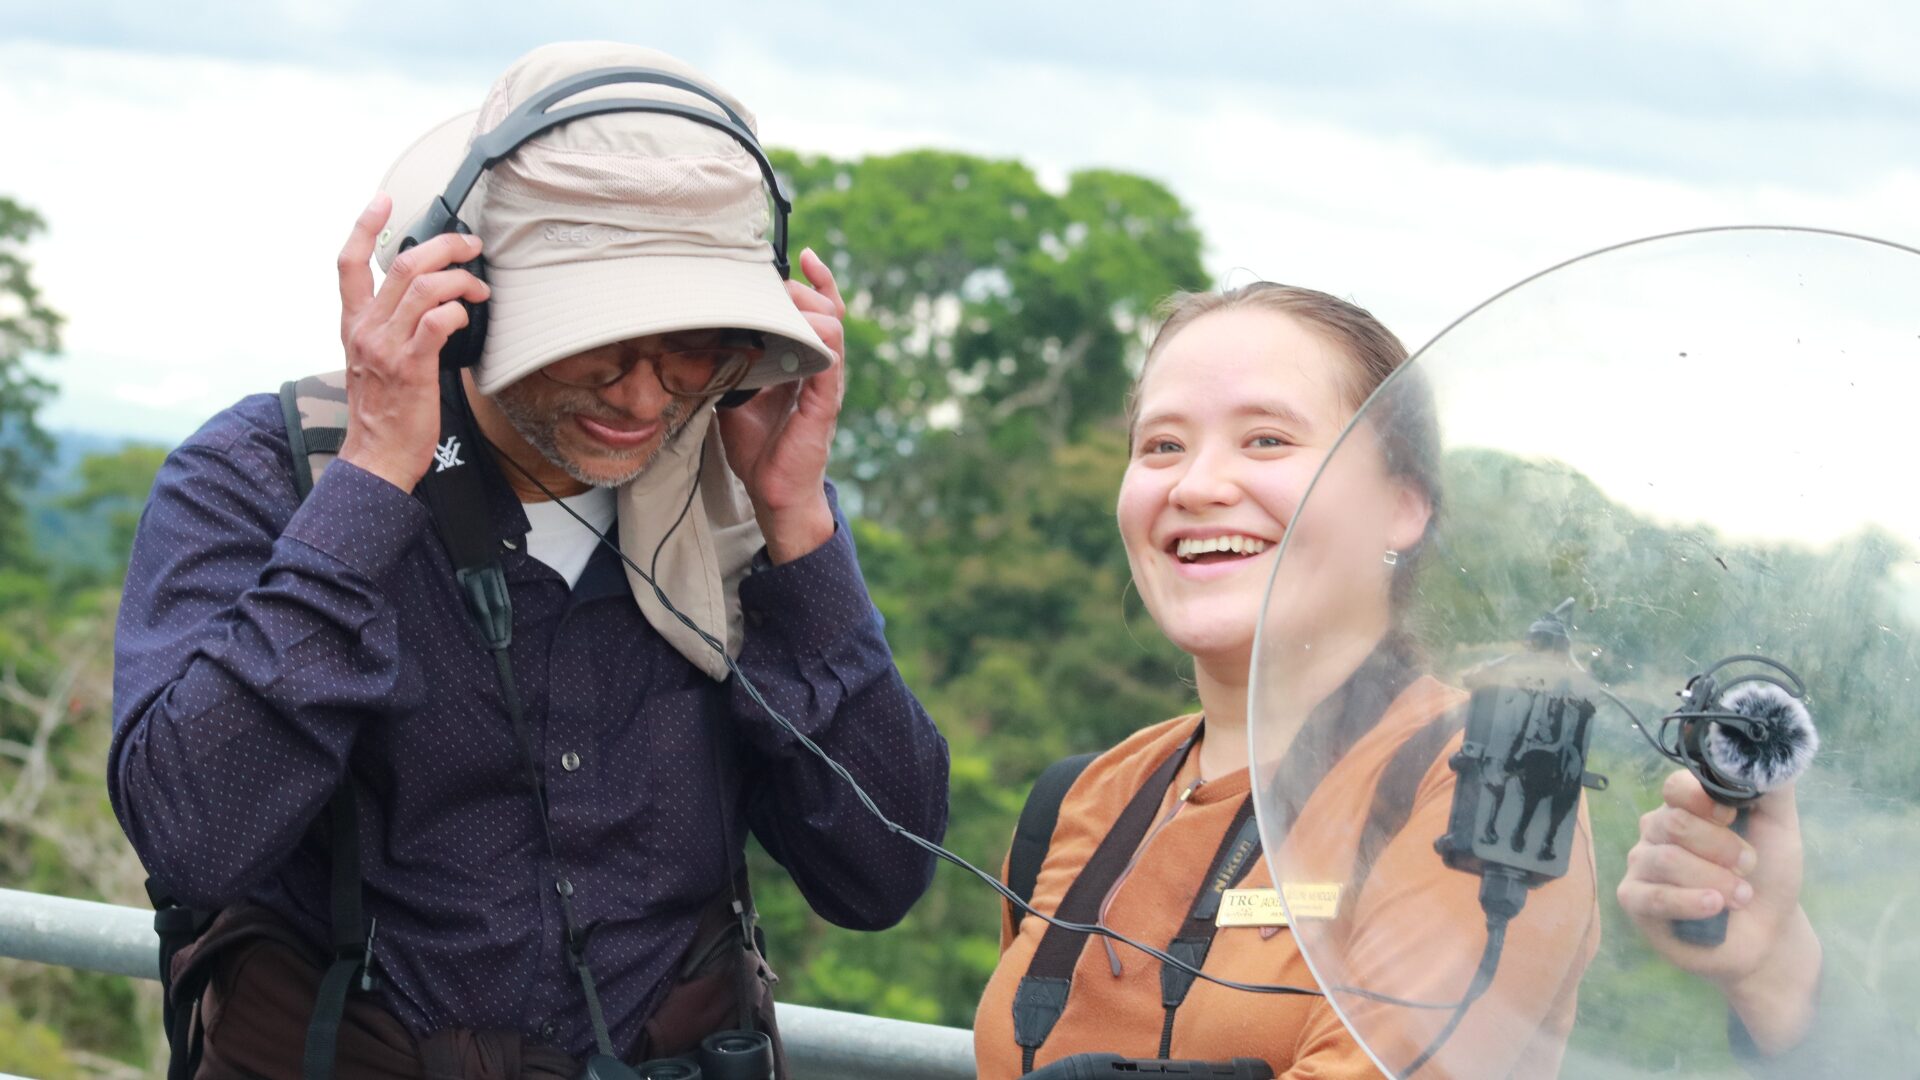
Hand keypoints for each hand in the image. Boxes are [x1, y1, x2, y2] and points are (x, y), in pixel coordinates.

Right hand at [334, 194, 490, 491]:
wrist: (376, 456)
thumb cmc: (384, 411)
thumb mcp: (373, 361)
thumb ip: (390, 328)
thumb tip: (427, 303)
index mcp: (354, 324)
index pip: (348, 263)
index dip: (364, 226)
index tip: (383, 200)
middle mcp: (366, 329)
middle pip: (402, 264)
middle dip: (444, 246)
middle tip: (471, 247)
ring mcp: (386, 347)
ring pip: (424, 286)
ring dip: (461, 278)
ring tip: (480, 290)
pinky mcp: (411, 367)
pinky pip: (438, 321)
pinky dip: (458, 310)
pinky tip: (468, 316)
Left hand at [717, 248, 846, 562]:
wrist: (773, 493)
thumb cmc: (758, 448)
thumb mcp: (735, 395)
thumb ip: (729, 365)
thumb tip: (698, 339)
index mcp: (802, 364)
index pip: (818, 313)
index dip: (815, 282)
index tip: (802, 255)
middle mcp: (819, 369)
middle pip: (826, 311)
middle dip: (802, 289)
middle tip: (773, 283)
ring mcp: (826, 385)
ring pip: (831, 328)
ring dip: (809, 308)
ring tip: (784, 300)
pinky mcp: (824, 404)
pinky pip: (831, 363)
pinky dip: (823, 339)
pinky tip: (810, 327)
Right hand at [1617, 769, 1820, 1052]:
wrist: (1767, 935)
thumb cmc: (1768, 878)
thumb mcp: (1780, 829)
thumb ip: (1770, 787)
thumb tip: (1760, 748)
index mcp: (1686, 808)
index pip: (1676, 786)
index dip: (1703, 798)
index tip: (1731, 815)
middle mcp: (1657, 830)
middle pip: (1673, 822)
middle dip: (1720, 847)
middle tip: (1749, 866)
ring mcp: (1641, 864)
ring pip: (1665, 859)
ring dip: (1714, 879)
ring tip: (1741, 897)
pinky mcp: (1634, 900)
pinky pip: (1652, 894)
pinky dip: (1688, 901)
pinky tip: (1714, 907)